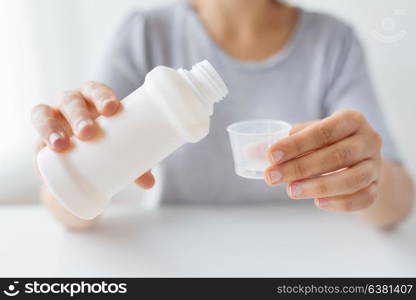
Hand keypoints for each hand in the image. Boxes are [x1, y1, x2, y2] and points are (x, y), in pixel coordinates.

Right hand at [31, 81, 154, 188]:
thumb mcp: (122, 150)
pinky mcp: (39, 140)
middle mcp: (70, 105)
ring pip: (44, 114)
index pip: (95, 90)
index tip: (112, 109)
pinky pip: (33, 143)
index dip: (102, 96)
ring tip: (60, 145)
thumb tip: (149, 184)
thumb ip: (137, 164)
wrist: (85, 159)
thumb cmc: (108, 143)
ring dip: (50, 128)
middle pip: (70, 101)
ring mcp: (53, 120)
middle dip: (78, 114)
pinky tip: (41, 166)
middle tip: (88, 132)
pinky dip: (37, 154)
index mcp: (92, 99)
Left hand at [265, 110, 381, 211]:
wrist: (360, 158)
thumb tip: (247, 151)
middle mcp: (369, 140)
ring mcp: (376, 165)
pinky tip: (318, 204)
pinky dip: (341, 203)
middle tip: (272, 178)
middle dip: (300, 168)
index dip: (296, 144)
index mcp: (351, 119)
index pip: (323, 131)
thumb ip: (281, 143)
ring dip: (319, 186)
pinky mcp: (378, 187)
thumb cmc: (327, 144)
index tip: (271, 156)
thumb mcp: (308, 137)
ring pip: (352, 178)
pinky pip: (364, 198)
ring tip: (291, 191)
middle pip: (336, 156)